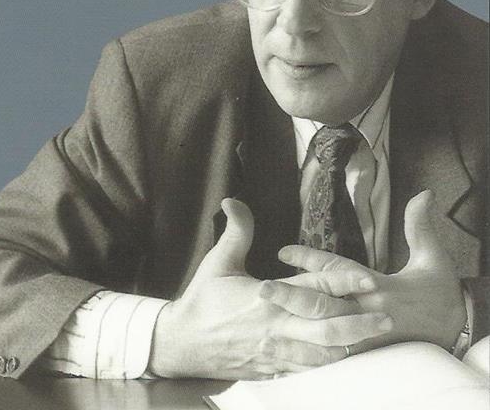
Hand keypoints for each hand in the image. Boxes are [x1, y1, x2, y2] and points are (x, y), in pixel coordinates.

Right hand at [148, 198, 390, 379]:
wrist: (181, 344)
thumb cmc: (202, 301)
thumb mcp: (218, 261)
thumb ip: (236, 231)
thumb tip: (234, 200)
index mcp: (266, 299)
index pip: (313, 289)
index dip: (343, 282)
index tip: (369, 278)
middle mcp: (276, 328)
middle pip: (327, 328)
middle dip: (360, 322)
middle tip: (388, 315)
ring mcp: (276, 353)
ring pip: (322, 354)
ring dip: (350, 344)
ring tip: (376, 338)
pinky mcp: (272, 369)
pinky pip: (307, 370)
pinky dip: (328, 363)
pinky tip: (344, 357)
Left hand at [265, 190, 465, 353]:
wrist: (455, 333)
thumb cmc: (440, 293)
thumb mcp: (434, 257)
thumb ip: (420, 226)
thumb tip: (423, 194)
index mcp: (380, 288)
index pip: (338, 272)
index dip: (310, 260)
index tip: (283, 251)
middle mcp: (367, 314)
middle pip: (323, 306)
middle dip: (291, 297)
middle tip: (262, 289)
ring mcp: (365, 339)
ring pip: (322, 334)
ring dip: (294, 327)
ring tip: (266, 322)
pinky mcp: (364, 355)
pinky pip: (331, 359)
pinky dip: (309, 358)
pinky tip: (285, 357)